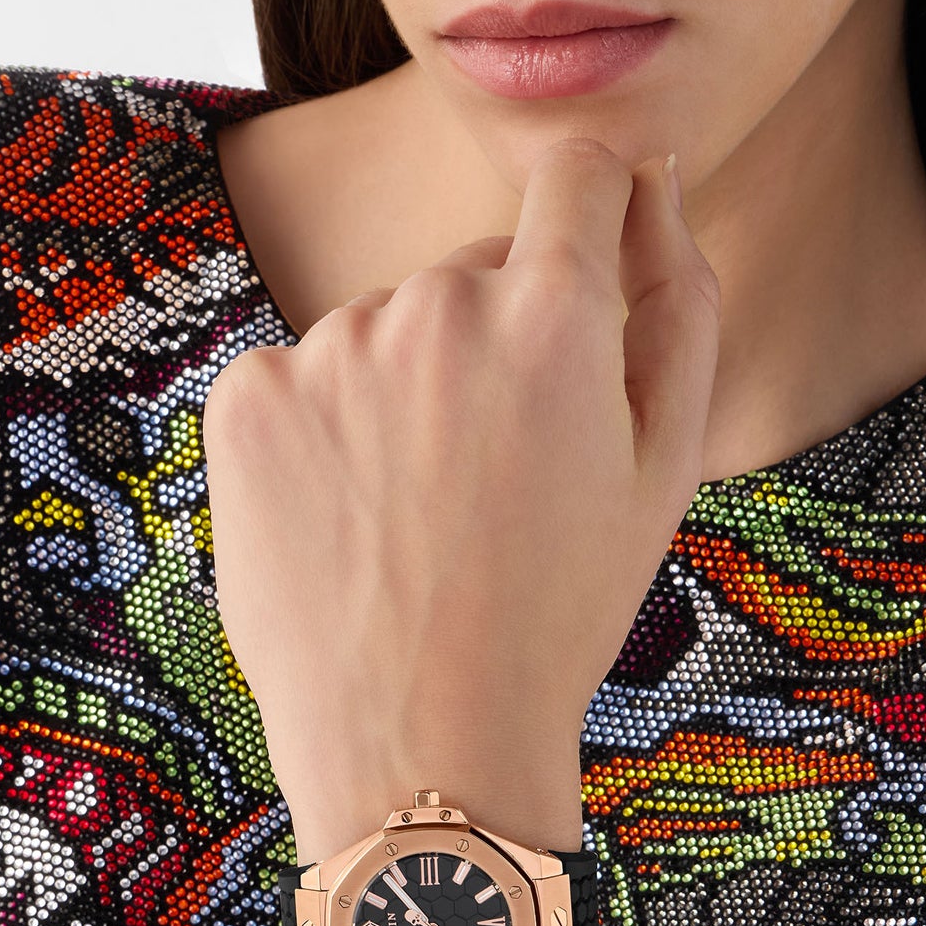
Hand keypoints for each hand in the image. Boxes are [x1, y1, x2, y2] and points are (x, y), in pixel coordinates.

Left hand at [203, 138, 720, 864]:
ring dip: (410, 395)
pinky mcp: (247, 399)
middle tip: (500, 487)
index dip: (593, 220)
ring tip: (422, 525)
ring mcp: (328, 349)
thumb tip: (652, 184)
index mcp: (554, 316)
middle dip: (499, 345)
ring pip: (388, 332)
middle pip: (476, 272)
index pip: (580, 176)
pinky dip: (330, 435)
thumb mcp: (663, 472)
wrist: (421, 749)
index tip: (584, 278)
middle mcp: (433, 304)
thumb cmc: (557, 620)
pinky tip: (356, 526)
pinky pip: (307, 379)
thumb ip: (678, 303)